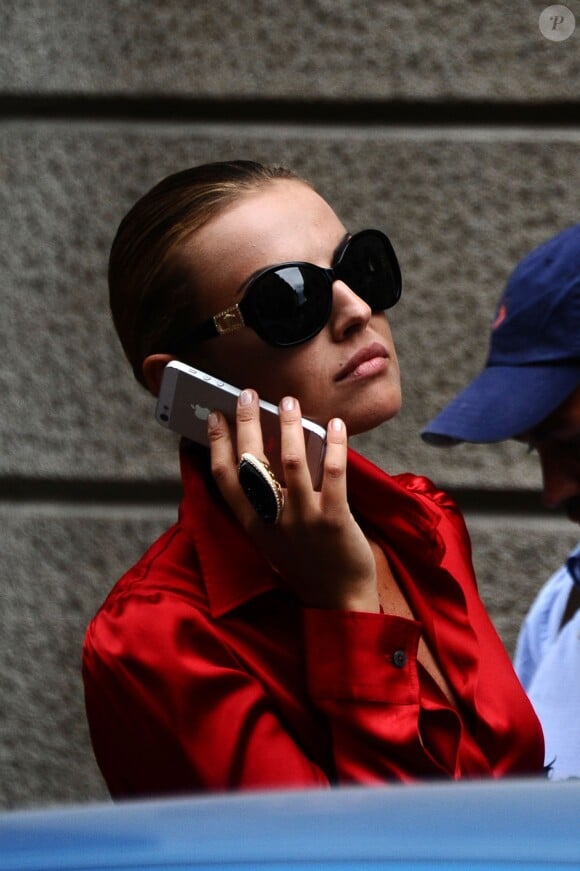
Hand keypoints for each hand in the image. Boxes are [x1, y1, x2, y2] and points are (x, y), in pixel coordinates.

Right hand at [207, 389, 379, 611]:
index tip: (215, 416)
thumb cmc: (304, 562)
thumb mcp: (271, 538)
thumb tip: (264, 452)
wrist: (338, 599)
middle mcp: (272, 519)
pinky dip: (334, 444)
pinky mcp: (334, 519)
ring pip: (291, 461)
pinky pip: (334, 472)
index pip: (225, 477)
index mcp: (252, 524)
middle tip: (248, 395)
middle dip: (247, 422)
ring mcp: (303, 518)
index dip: (218, 443)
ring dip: (289, 426)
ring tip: (290, 403)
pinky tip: (334, 425)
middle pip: (252, 461)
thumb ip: (265, 503)